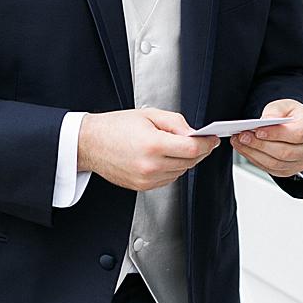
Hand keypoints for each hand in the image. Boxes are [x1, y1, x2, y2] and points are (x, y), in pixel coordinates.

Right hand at [78, 107, 217, 191]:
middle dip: (199, 151)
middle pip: (190, 162)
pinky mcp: (142, 186)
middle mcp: (150, 165)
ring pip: (181, 172)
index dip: (207, 143)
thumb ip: (176, 123)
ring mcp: (146, 179)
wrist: (90, 143)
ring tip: (175, 146)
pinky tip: (164, 157)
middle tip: (199, 140)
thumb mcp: (149, 115)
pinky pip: (168, 179)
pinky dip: (172, 169)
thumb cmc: (115, 127)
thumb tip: (194, 132)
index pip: (193, 149)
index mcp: (153, 145)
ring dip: (185, 160)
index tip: (212, 138)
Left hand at [235, 100, 302, 177]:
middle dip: (260, 145)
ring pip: (275, 163)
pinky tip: (245, 149)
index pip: (297, 135)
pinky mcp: (290, 171)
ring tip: (239, 141)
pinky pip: (271, 169)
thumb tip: (265, 121)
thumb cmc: (293, 115)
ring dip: (254, 153)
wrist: (298, 125)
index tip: (257, 131)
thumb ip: (275, 111)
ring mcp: (302, 163)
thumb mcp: (285, 105)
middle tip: (243, 136)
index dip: (276, 134)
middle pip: (285, 152)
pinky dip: (255, 159)